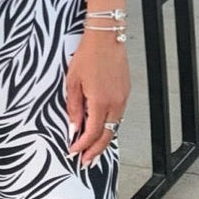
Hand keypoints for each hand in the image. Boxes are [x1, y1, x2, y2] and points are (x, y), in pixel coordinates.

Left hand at [66, 33, 129, 166]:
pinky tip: (102, 129)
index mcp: (100, 102)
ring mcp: (122, 98)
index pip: (92, 133)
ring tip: (94, 150)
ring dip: (104, 140)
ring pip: (114, 127)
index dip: (82, 146)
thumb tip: (73, 126)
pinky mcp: (125, 92)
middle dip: (96, 151)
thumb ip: (73, 107)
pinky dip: (110, 126)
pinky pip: (118, 115)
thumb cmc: (87, 55)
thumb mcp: (72, 82)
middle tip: (87, 162)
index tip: (73, 152)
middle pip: (107, 135)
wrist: (106, 37)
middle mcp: (114, 103)